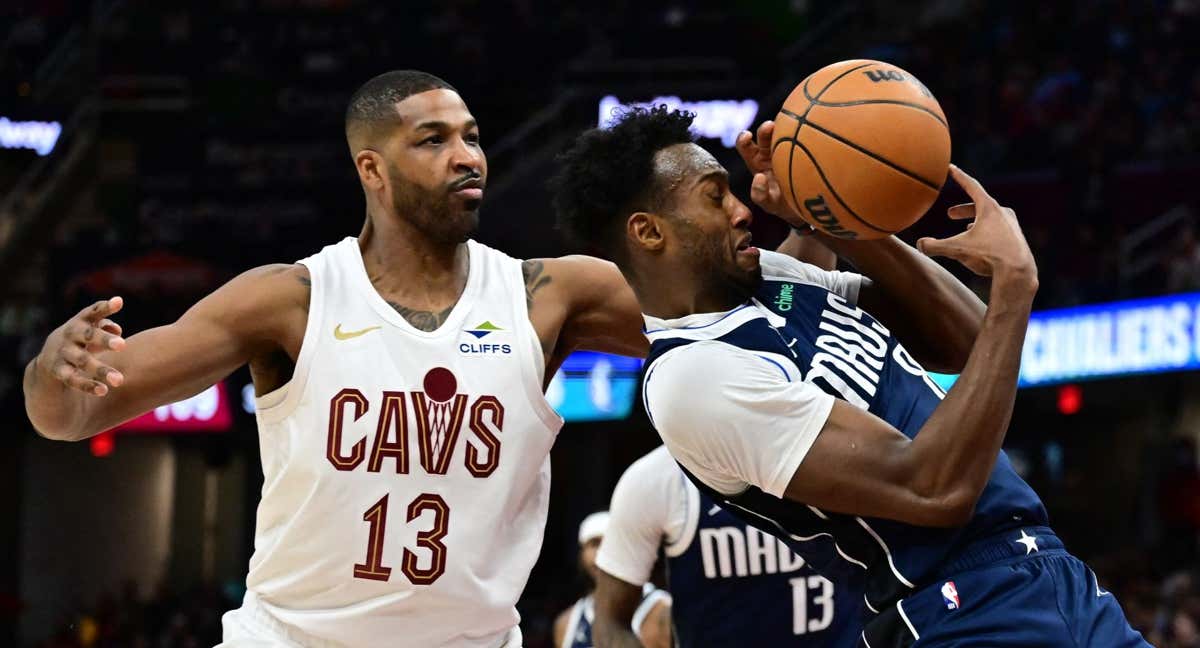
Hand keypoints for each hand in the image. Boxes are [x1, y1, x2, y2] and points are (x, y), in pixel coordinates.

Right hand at [37, 296, 126, 395]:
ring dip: (101, 370)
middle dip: (104, 339)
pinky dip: (88, 385)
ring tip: (119, 380)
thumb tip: (117, 330)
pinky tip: (103, 391)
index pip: (93, 312)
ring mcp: (63, 353)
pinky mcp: (58, 371)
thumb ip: (105, 326)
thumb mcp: (89, 331)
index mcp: (80, 322)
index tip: (119, 302)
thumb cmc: (80, 341)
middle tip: (123, 345)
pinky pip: (73, 379)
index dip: (105, 307)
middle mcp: (70, 335)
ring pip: (83, 361)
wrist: (48, 362)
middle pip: (88, 335)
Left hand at [735, 121, 805, 226]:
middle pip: (766, 136)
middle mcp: (772, 152)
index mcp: (759, 162)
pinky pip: (806, 136)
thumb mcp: (770, 204)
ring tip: (792, 122)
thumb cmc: (785, 204)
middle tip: (770, 126)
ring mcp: (790, 148)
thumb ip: (760, 195)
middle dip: (765, 129)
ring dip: (786, 125)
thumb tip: (759, 177)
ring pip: (785, 132)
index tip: (747, 136)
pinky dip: (808, 129)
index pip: (747, 148)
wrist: (809, 205)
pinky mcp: (806, 148)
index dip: (744, 140)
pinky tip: (814, 124)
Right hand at [916, 165, 1037, 284]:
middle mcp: (1003, 213)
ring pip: (990, 219)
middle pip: (980, 204)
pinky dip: (986, 234)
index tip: (951, 168)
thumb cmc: (989, 255)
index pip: (971, 186)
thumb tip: (919, 245)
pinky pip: (998, 231)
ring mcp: (1012, 226)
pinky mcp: (1017, 239)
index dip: (958, 176)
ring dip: (976, 222)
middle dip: (964, 210)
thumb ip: (935, 246)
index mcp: (989, 208)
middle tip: (950, 214)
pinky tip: (982, 246)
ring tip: (966, 230)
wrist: (1018, 272)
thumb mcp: (957, 250)